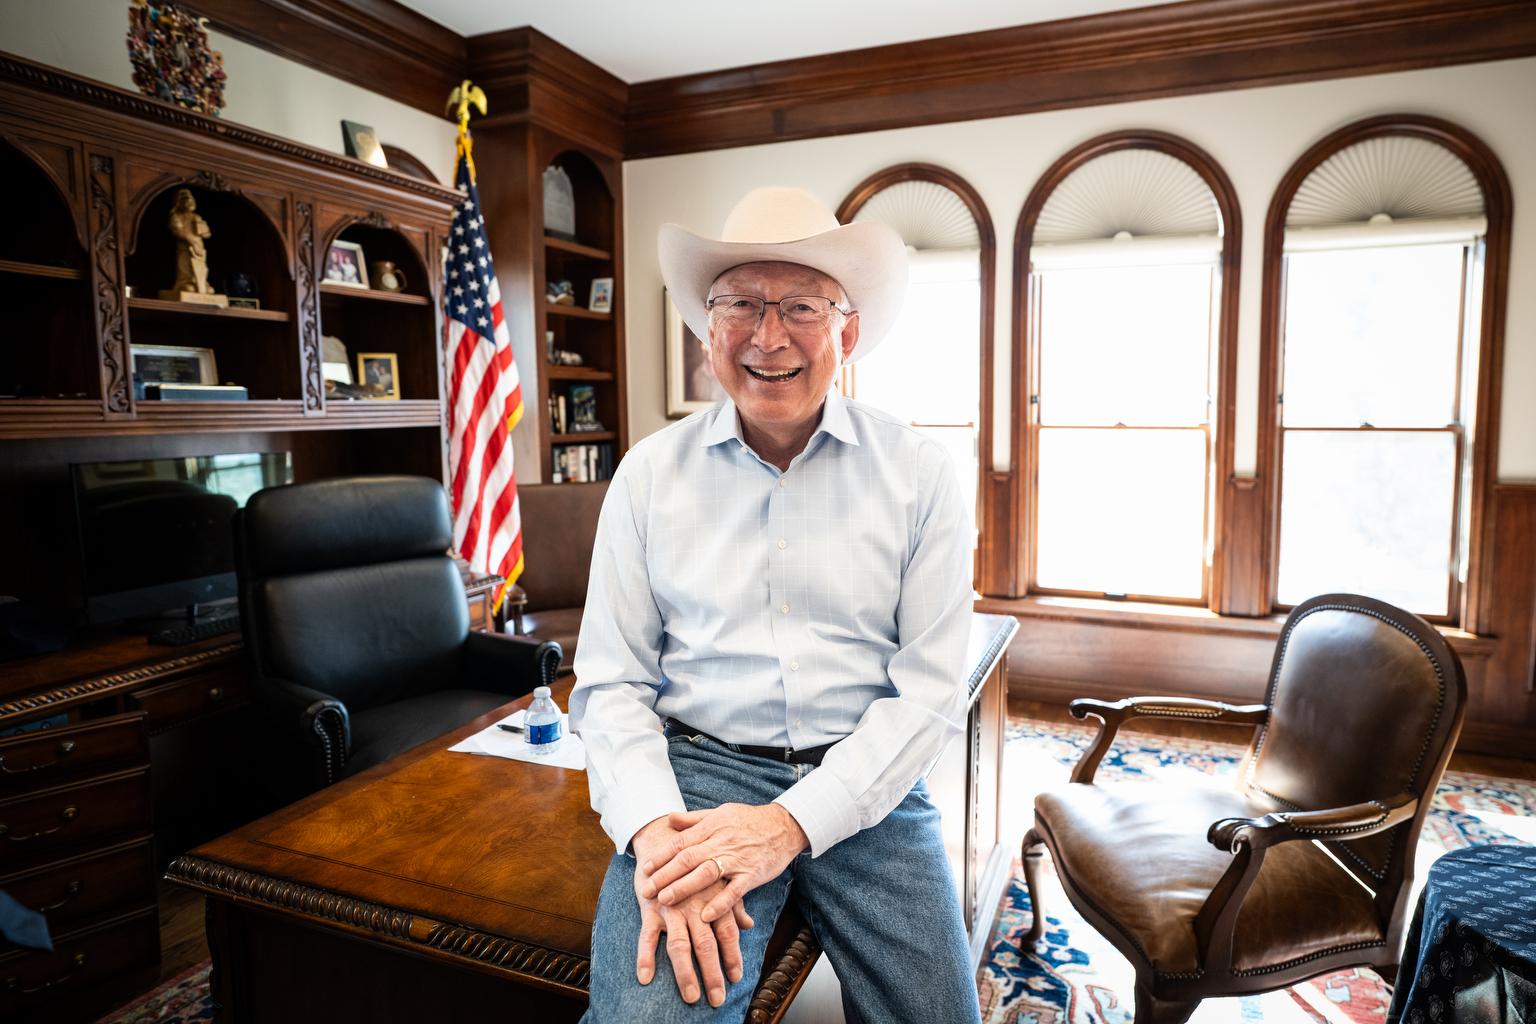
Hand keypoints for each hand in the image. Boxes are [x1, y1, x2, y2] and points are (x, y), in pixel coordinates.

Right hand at [632, 817, 754, 1007]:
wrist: (664, 838)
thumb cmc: (695, 863)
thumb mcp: (718, 880)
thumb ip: (733, 904)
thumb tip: (749, 925)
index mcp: (713, 900)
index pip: (728, 933)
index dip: (733, 957)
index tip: (737, 979)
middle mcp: (694, 907)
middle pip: (706, 945)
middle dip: (712, 973)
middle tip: (717, 998)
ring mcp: (672, 909)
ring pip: (679, 945)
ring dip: (685, 973)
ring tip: (690, 996)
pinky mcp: (651, 908)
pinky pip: (646, 936)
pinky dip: (645, 956)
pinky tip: (645, 977)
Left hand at [641, 803, 808, 923]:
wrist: (784, 826)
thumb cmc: (749, 820)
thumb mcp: (721, 812)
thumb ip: (694, 819)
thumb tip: (669, 818)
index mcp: (712, 826)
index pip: (681, 842)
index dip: (661, 856)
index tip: (645, 869)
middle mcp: (722, 842)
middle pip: (688, 858)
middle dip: (664, 875)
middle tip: (646, 890)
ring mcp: (737, 859)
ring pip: (706, 873)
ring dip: (684, 887)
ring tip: (665, 900)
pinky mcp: (752, 875)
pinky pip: (734, 891)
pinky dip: (720, 903)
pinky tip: (705, 915)